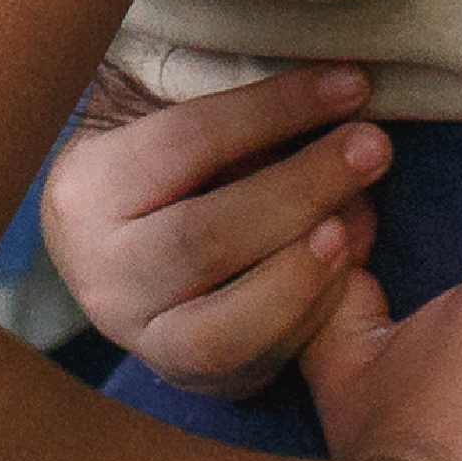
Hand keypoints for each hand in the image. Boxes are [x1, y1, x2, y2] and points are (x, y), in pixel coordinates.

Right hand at [41, 60, 388, 392]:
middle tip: (375, 146)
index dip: (277, 109)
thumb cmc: (179, 156)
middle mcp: (101, 274)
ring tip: (361, 217)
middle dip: (303, 187)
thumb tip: (337, 83)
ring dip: (305, 268)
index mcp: (87, 189)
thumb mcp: (180, 109)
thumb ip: (234, 91)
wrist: (138, 241)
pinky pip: (258, 360)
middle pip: (205, 237)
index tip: (353, 83)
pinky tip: (351, 265)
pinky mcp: (193, 377)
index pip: (185, 142)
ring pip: (226, 324)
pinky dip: (312, 313)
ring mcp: (143, 337)